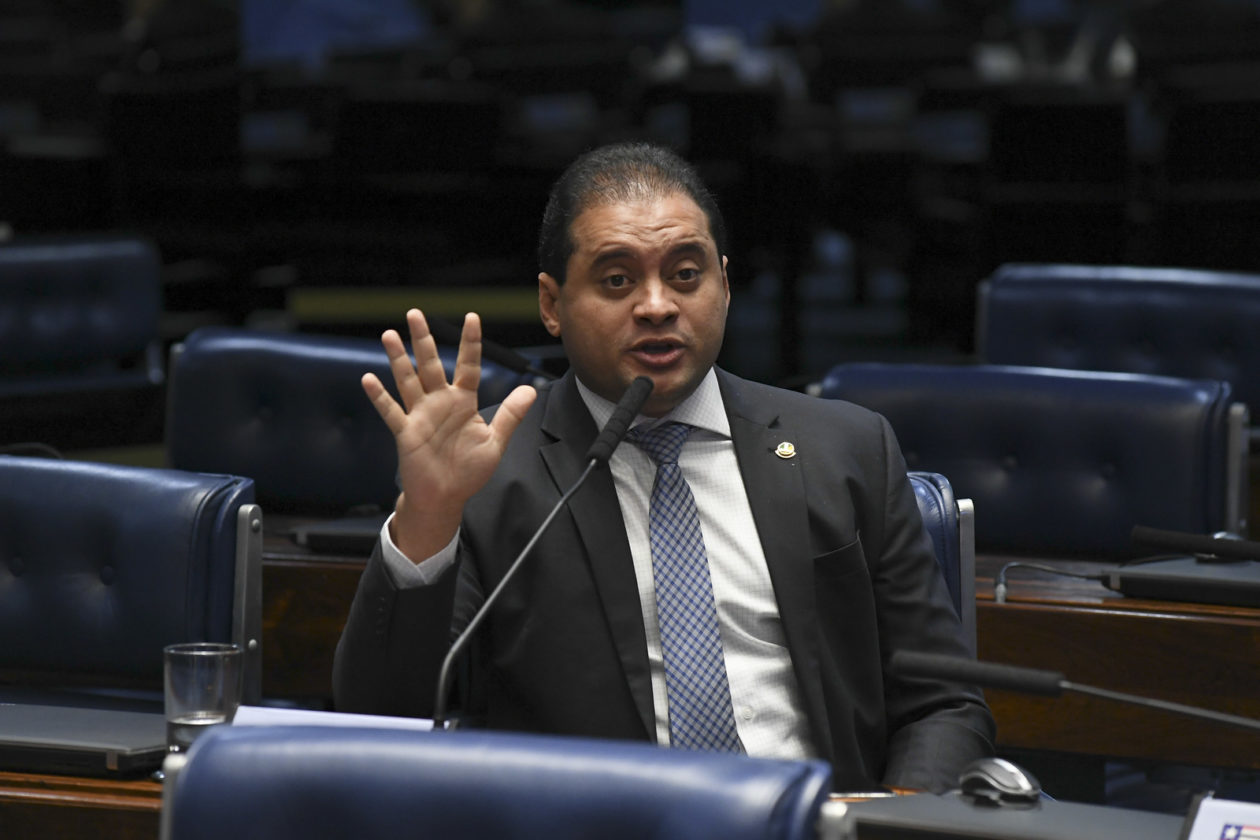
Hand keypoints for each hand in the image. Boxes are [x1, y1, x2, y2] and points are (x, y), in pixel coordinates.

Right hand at [362, 309, 535, 561]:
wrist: (446, 497)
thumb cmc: (469, 470)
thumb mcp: (495, 442)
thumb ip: (511, 414)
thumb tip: (531, 389)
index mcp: (463, 402)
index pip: (468, 366)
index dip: (470, 343)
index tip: (472, 317)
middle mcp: (440, 403)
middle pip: (430, 365)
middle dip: (423, 339)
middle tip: (415, 313)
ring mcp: (421, 415)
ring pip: (408, 381)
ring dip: (398, 359)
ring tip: (389, 335)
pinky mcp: (406, 432)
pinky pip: (391, 411)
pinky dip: (380, 396)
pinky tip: (369, 378)